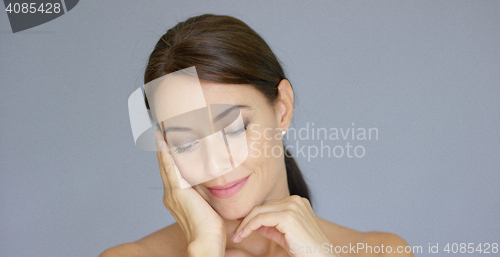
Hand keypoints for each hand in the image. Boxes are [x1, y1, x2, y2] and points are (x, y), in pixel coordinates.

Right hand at [155, 131, 225, 254]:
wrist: (206, 240)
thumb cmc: (211, 229)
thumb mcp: (208, 205)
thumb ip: (207, 193)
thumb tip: (217, 183)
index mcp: (177, 198)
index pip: (172, 174)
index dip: (170, 159)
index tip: (169, 145)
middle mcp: (170, 195)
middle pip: (165, 167)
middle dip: (163, 150)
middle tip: (161, 133)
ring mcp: (172, 193)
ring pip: (165, 165)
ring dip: (162, 148)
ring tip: (160, 133)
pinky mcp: (177, 191)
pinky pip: (169, 168)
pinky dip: (165, 154)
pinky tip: (162, 142)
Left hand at [230, 195, 337, 256]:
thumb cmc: (306, 250)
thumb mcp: (285, 235)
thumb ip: (271, 226)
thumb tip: (252, 223)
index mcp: (297, 202)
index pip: (268, 205)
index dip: (252, 216)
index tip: (240, 228)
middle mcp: (296, 200)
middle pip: (262, 206)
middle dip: (246, 219)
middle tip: (236, 234)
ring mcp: (293, 206)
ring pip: (259, 211)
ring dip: (245, 224)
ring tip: (237, 236)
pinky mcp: (288, 216)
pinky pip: (260, 219)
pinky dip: (249, 227)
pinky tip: (243, 235)